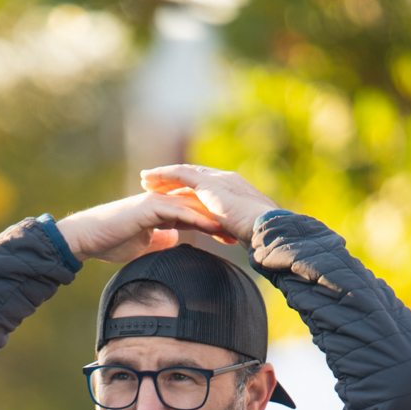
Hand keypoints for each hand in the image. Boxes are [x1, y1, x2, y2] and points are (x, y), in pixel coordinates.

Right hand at [53, 190, 228, 263]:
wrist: (88, 239)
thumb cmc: (110, 242)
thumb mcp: (143, 245)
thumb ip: (160, 239)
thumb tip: (174, 240)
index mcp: (163, 210)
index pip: (194, 216)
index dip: (214, 227)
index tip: (232, 239)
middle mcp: (162, 201)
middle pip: (198, 208)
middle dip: (219, 221)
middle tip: (240, 233)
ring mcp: (156, 201)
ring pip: (191, 208)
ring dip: (212, 219)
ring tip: (231, 231)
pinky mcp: (149, 207)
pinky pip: (178, 211)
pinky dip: (195, 219)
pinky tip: (211, 228)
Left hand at [137, 165, 281, 245]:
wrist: (265, 228)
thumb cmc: (258, 236)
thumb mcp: (241, 230)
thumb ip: (231, 227)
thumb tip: (230, 237)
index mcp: (233, 191)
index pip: (206, 187)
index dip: (187, 189)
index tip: (172, 194)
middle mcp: (225, 180)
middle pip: (193, 176)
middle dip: (172, 180)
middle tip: (152, 183)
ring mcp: (217, 179)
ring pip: (183, 173)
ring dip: (163, 176)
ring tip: (145, 180)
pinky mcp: (208, 183)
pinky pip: (180, 174)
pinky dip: (163, 175)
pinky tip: (149, 180)